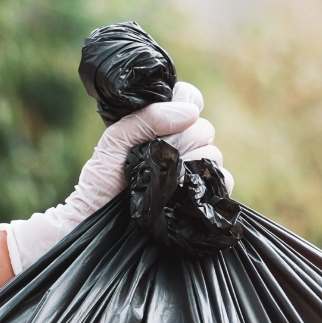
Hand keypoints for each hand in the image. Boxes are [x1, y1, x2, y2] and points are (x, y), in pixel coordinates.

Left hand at [2, 82, 231, 273]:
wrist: (98, 222)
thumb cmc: (101, 182)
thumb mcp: (115, 141)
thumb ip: (146, 118)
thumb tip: (190, 113)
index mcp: (162, 126)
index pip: (190, 99)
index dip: (187, 103)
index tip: (174, 119)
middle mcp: (182, 146)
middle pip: (204, 127)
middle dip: (183, 140)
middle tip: (159, 157)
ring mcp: (193, 172)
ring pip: (214, 153)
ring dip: (193, 162)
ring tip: (167, 179)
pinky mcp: (201, 197)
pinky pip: (224, 182)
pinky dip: (212, 183)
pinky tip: (187, 189)